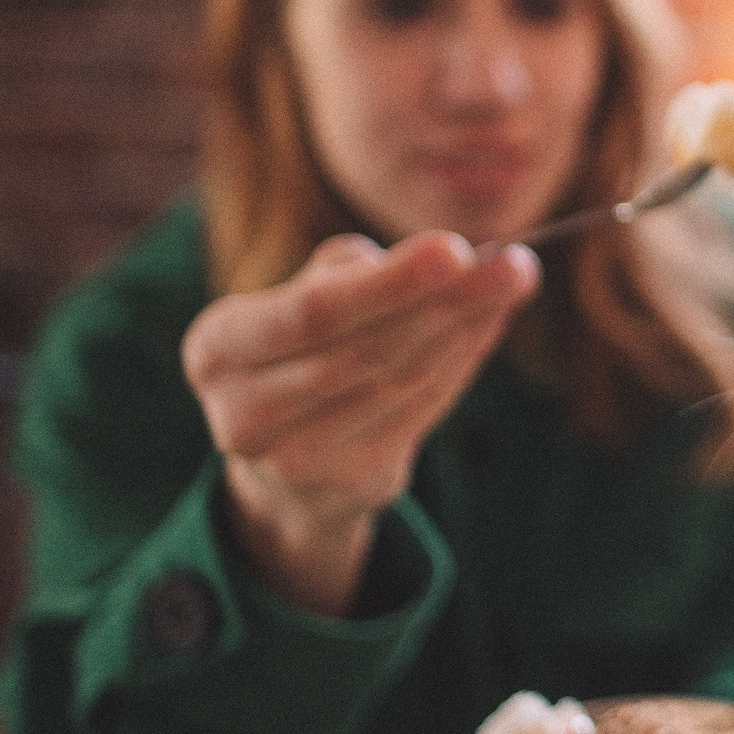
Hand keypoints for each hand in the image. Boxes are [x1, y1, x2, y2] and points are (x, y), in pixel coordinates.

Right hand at [180, 230, 537, 614]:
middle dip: (447, 302)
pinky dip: (462, 361)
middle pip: (365, 351)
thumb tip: (453, 258)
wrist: (282, 460)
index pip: (312, 314)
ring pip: (400, 380)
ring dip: (465, 327)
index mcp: (218, 348)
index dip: (388, 285)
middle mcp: (244, 413)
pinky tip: (490, 322)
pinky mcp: (347, 485)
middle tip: (514, 263)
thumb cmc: (299, 349)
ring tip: (512, 281)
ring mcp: (294, 461)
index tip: (456, 249)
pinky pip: (420, 410)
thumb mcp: (302, 297)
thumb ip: (355, 270)